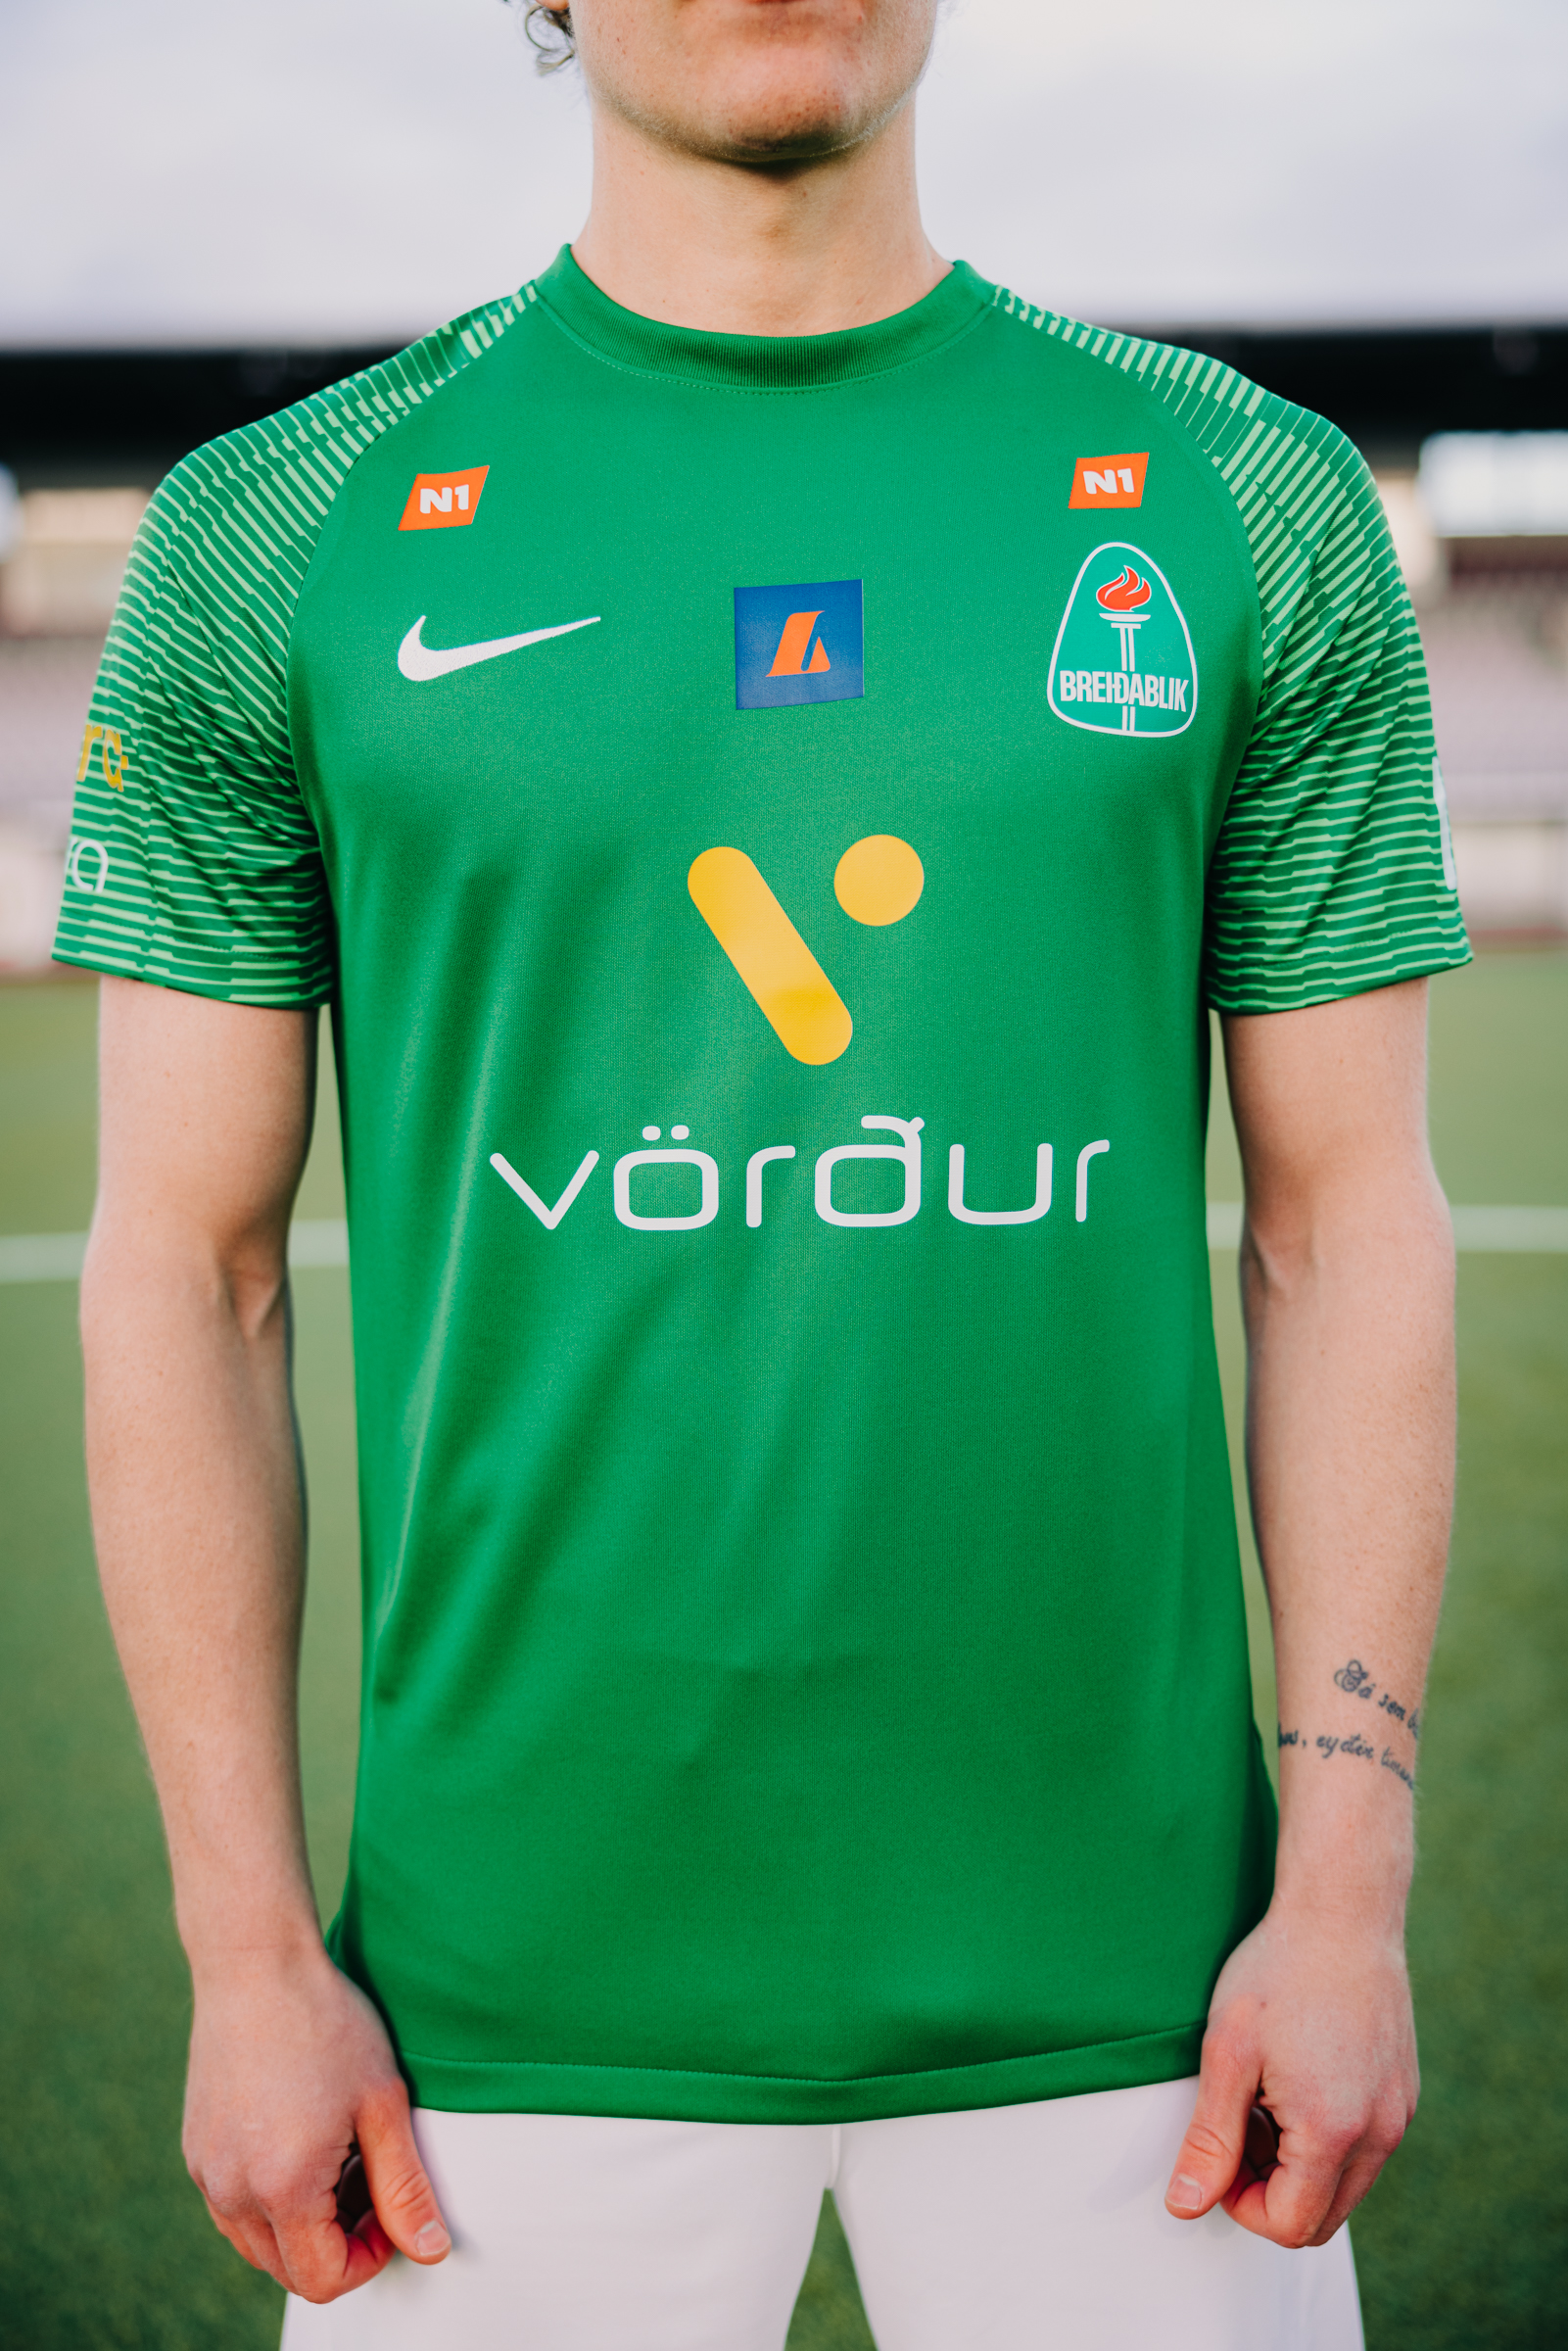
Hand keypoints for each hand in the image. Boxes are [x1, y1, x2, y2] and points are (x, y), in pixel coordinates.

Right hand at [182, 1940, 450, 2301]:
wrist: (256, 1964)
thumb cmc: (324, 2022)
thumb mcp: (382, 2104)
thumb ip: (405, 2188)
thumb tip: (429, 2251)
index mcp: (282, 2188)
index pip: (324, 2279)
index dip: (370, 2258)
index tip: (390, 2207)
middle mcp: (231, 2192)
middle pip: (289, 2269)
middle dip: (339, 2243)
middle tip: (371, 2176)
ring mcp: (206, 2172)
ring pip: (258, 2241)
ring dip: (304, 2223)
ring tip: (340, 2153)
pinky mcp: (196, 2150)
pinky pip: (234, 2205)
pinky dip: (272, 2196)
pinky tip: (303, 2137)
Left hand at [1164, 1897, 1417, 2245]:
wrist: (1342, 1911)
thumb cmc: (1279, 1971)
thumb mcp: (1227, 2053)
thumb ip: (1210, 2139)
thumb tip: (1186, 2206)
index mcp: (1333, 2133)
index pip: (1289, 2226)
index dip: (1239, 2204)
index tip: (1216, 2150)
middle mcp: (1380, 2135)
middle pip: (1321, 2219)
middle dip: (1269, 2191)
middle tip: (1236, 2125)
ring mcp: (1398, 2115)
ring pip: (1344, 2186)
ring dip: (1296, 2166)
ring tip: (1262, 2096)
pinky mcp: (1404, 2095)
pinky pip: (1364, 2150)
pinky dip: (1325, 2140)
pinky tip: (1294, 2080)